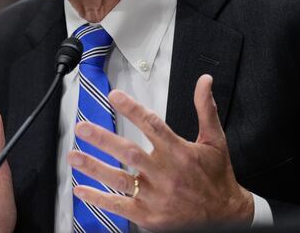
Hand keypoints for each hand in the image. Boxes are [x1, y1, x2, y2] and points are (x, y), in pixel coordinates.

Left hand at [68, 74, 252, 229]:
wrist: (226, 216)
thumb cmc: (217, 177)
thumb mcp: (215, 141)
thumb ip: (205, 109)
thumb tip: (204, 82)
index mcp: (179, 152)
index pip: (152, 125)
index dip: (132, 109)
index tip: (114, 96)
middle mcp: (165, 173)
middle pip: (129, 152)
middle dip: (103, 139)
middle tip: (82, 128)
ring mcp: (156, 196)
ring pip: (120, 179)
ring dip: (94, 167)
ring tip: (73, 156)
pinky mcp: (149, 216)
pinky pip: (120, 206)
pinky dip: (99, 199)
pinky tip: (81, 190)